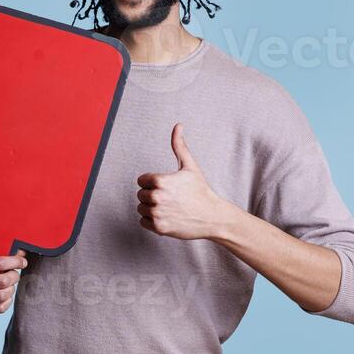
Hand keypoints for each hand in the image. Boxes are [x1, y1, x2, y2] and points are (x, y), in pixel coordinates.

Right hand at [0, 232, 27, 312]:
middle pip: (3, 281)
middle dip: (15, 275)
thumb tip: (11, 241)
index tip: (22, 260)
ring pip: (2, 296)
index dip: (15, 261)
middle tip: (16, 270)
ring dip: (12, 288)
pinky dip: (7, 301)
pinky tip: (7, 292)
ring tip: (12, 281)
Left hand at [136, 123, 223, 240]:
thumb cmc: (201, 190)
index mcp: (160, 181)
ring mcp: (157, 214)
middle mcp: (156, 197)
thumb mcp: (190, 166)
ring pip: (141, 208)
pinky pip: (143, 222)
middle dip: (152, 195)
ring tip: (169, 207)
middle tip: (171, 198)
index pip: (141, 180)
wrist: (213, 216)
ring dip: (151, 208)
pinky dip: (152, 221)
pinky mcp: (159, 228)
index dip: (153, 182)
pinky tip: (167, 217)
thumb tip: (178, 125)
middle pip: (140, 194)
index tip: (167, 186)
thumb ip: (179, 145)